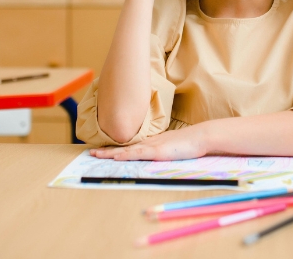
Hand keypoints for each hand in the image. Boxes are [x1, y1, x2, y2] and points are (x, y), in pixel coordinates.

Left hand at [89, 126, 207, 160]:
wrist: (201, 136)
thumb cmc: (191, 143)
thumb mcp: (174, 147)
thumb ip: (165, 150)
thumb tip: (159, 155)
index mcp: (153, 142)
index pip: (131, 146)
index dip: (117, 148)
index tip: (104, 150)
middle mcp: (149, 143)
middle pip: (124, 147)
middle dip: (107, 150)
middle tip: (91, 152)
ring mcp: (152, 146)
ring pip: (127, 150)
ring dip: (110, 153)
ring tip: (95, 154)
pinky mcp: (157, 152)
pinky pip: (137, 154)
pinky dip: (125, 155)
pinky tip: (115, 157)